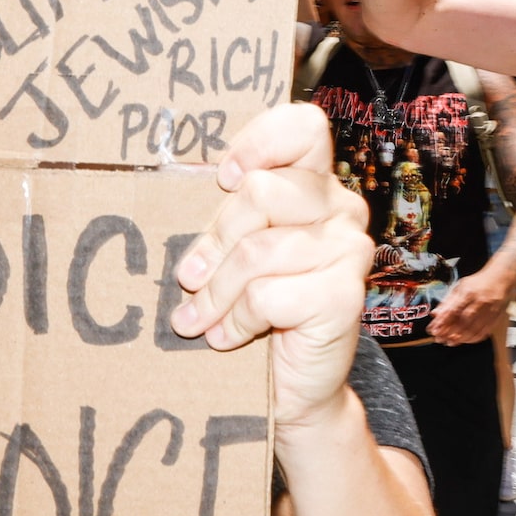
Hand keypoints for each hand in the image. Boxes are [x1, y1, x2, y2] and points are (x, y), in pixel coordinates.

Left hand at [171, 104, 373, 437]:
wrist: (294, 388)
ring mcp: (349, 250)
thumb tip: (166, 196)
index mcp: (315, 184)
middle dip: (214, 242)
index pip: (303, 127)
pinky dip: (237, 321)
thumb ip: (226, 216)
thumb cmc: (256, 311)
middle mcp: (341, 209)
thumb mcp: (236, 252)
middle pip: (261, 191)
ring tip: (195, 321)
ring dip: (216, 294)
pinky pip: (267, 295)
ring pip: (257, 250)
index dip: (260, 143)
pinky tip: (228, 337)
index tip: (222, 179)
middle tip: (188, 279)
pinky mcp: (345, 294)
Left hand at [426, 269, 511, 345]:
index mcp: (469, 292)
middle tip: (440, 339)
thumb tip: (435, 313)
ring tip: (450, 342)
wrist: (501, 278)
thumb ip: (448, 301)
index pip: (453, 310)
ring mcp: (490, 310)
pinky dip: (474, 338)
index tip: (434, 330)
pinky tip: (466, 340)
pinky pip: (485, 331)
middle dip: (450, 332)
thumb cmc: (478, 283)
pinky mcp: (496, 317)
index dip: (443, 322)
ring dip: (461, 338)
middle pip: (464, 321)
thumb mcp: (460, 287)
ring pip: (474, 329)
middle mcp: (480, 301)